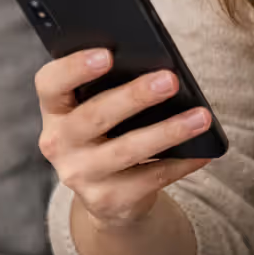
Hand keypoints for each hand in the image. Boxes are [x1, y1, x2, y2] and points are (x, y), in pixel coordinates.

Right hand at [34, 49, 214, 229]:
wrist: (108, 196)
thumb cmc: (109, 134)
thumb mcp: (99, 111)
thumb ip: (112, 88)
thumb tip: (159, 72)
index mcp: (55, 111)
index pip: (50, 84)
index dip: (74, 67)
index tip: (107, 54)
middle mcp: (59, 144)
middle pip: (94, 116)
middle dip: (134, 96)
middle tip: (170, 79)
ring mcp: (81, 175)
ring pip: (127, 150)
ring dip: (168, 131)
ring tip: (201, 116)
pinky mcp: (108, 200)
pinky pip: (151, 178)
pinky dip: (181, 163)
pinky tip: (203, 150)